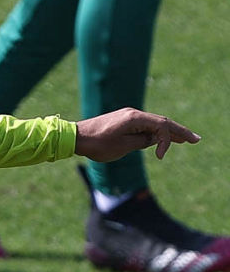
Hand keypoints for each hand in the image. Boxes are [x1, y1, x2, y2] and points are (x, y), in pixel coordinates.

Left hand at [75, 108, 199, 162]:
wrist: (76, 137)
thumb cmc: (97, 144)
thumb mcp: (122, 147)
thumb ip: (141, 142)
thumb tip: (154, 140)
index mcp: (135, 118)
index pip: (161, 126)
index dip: (166, 141)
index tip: (161, 156)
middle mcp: (134, 114)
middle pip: (162, 122)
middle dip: (179, 132)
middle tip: (196, 139)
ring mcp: (129, 117)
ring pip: (154, 124)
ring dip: (169, 132)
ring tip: (184, 139)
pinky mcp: (123, 122)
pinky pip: (145, 126)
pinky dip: (155, 132)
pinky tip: (161, 138)